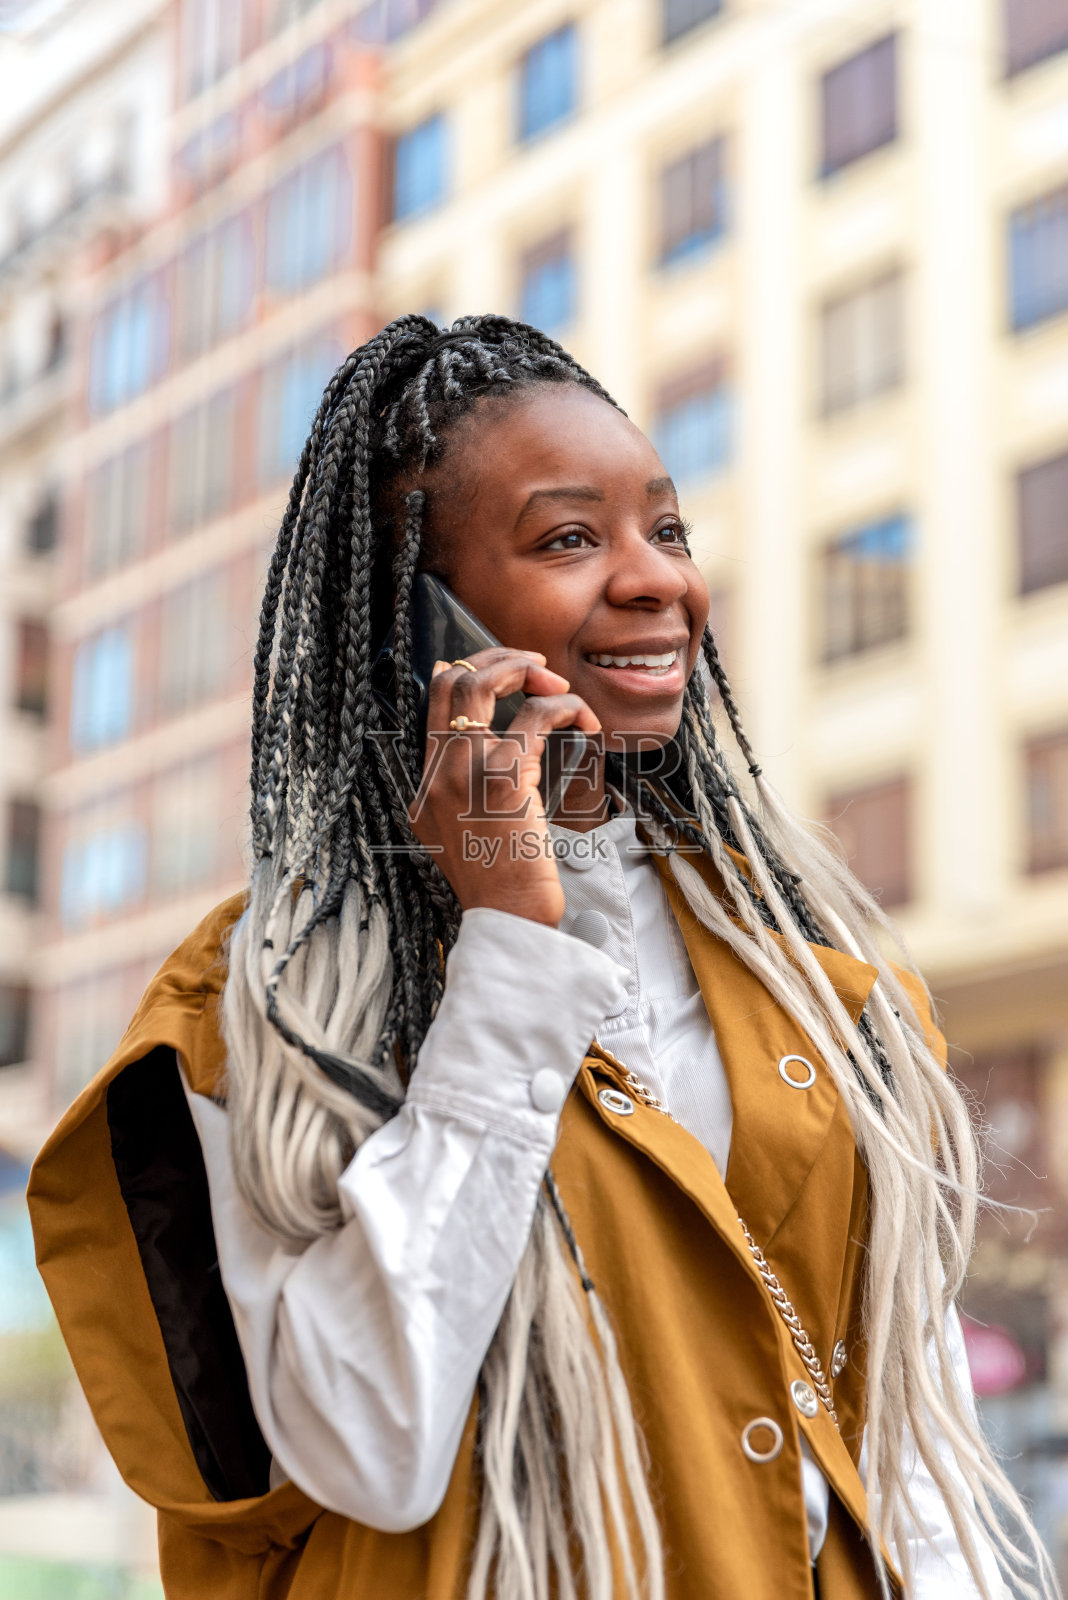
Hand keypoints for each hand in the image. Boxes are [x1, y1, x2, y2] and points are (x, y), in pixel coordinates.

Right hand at [408, 648, 600, 926]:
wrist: (509, 921)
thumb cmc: (502, 885)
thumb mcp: (467, 837)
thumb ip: (469, 794)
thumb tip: (496, 752)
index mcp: (427, 786)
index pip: (435, 701)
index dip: (470, 670)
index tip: (508, 672)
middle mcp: (437, 774)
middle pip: (452, 681)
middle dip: (498, 660)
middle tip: (538, 669)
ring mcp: (463, 774)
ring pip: (482, 684)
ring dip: (528, 673)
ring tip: (558, 687)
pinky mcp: (502, 779)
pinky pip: (534, 717)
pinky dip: (565, 707)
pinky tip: (585, 723)